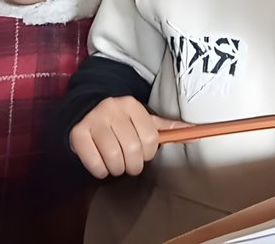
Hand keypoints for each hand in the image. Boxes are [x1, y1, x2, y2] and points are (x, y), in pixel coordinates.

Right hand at [70, 96, 188, 178]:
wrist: (85, 113)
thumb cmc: (121, 122)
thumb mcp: (144, 120)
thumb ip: (168, 128)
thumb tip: (196, 133)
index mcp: (132, 104)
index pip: (151, 138)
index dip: (149, 152)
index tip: (143, 152)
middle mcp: (112, 108)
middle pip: (133, 149)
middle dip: (134, 165)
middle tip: (129, 163)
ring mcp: (94, 119)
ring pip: (114, 158)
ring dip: (117, 169)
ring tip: (115, 164)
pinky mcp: (78, 133)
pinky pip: (95, 163)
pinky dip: (100, 171)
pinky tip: (101, 164)